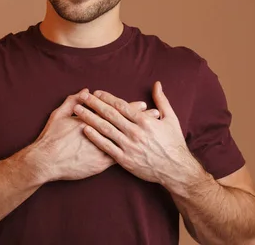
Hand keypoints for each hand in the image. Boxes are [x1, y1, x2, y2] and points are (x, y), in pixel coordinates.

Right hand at [30, 89, 160, 182]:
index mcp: (91, 120)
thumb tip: (85, 91)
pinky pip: (119, 157)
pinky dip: (131, 152)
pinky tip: (141, 151)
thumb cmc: (51, 137)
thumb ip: (72, 101)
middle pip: (125, 126)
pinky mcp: (100, 164)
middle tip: (156, 115)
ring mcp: (102, 150)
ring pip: (127, 142)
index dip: (130, 108)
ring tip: (155, 132)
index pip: (115, 112)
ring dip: (141, 137)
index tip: (142, 104)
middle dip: (142, 120)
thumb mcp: (59, 114)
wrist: (46, 161)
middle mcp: (99, 134)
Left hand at [73, 82, 200, 188]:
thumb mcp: (171, 119)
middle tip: (82, 97)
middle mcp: (135, 132)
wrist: (176, 170)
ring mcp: (129, 146)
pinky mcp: (125, 160)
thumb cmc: (173, 143)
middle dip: (94, 104)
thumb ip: (162, 100)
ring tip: (78, 110)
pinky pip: (106, 146)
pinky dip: (95, 137)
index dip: (107, 98)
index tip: (96, 92)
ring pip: (105, 129)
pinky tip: (85, 129)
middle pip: (110, 115)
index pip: (122, 106)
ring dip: (90, 118)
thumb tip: (157, 84)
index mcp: (145, 121)